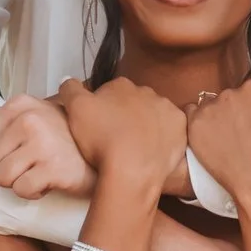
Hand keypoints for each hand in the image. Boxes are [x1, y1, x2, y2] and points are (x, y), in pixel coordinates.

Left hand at [0, 93, 94, 199]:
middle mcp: (29, 119)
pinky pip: (21, 190)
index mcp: (20, 105)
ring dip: (18, 183)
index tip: (20, 153)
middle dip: (6, 171)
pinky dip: (33, 193)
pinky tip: (48, 183)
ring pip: (1, 178)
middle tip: (30, 166)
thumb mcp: (38, 114)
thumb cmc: (66, 138)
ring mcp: (41, 142)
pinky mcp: (53, 167)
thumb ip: (9, 115)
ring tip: (38, 174)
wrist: (107, 152)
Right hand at [56, 77, 184, 187]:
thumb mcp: (75, 110)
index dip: (103, 109)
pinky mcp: (181, 128)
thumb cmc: (101, 139)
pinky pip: (171, 130)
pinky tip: (152, 150)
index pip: (110, 92)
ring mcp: (167, 109)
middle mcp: (147, 92)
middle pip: (133, 102)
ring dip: (146, 125)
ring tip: (135, 147)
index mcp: (121, 85)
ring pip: (154, 115)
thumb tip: (69, 81)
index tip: (99, 126)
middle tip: (116, 137)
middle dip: (126, 115)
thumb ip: (70, 89)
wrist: (132, 170)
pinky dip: (163, 137)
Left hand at [184, 77, 250, 211]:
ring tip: (225, 138)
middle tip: (243, 134)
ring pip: (211, 106)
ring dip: (217, 116)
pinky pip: (191, 114)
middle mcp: (230, 92)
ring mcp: (210, 109)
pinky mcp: (195, 126)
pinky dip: (198, 121)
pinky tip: (207, 135)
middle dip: (236, 111)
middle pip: (231, 97)